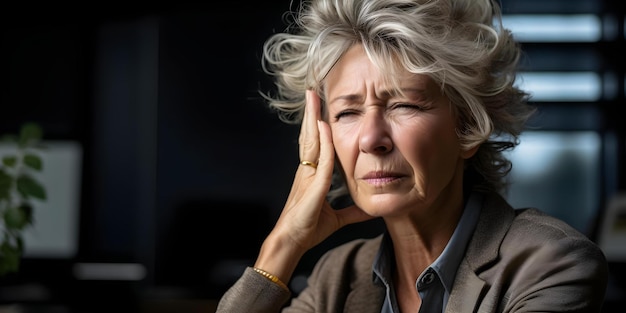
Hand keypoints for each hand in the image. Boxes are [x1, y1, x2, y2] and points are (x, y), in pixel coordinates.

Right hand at [254, 90, 373, 280]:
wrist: (292, 241)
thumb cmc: (308, 229)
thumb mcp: (337, 218)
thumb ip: (352, 211)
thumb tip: (369, 209)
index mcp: (310, 174)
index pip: (314, 144)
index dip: (315, 126)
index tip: (319, 110)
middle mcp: (306, 170)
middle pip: (308, 135)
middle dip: (310, 113)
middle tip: (312, 92)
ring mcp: (307, 175)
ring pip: (311, 140)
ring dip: (312, 118)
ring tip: (313, 97)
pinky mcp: (313, 184)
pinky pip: (320, 158)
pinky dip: (323, 141)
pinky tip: (324, 125)